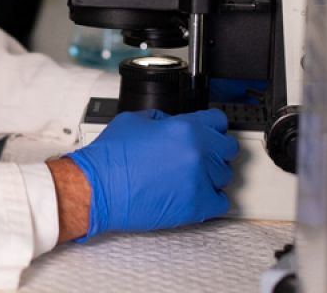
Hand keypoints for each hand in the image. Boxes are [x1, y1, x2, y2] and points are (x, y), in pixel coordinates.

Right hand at [66, 108, 237, 239]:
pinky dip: (211, 198)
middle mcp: (197, 152)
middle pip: (227, 149)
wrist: (99, 187)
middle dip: (215, 149)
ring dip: (211, 174)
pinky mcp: (196, 206)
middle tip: (199, 154)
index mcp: (184, 127)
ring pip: (224, 175)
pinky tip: (194, 193)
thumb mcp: (136, 120)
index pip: (219, 121)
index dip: (212, 126)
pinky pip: (221, 202)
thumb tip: (173, 124)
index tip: (209, 132)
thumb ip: (163, 119)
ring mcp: (199, 180)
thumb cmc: (112, 156)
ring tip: (189, 175)